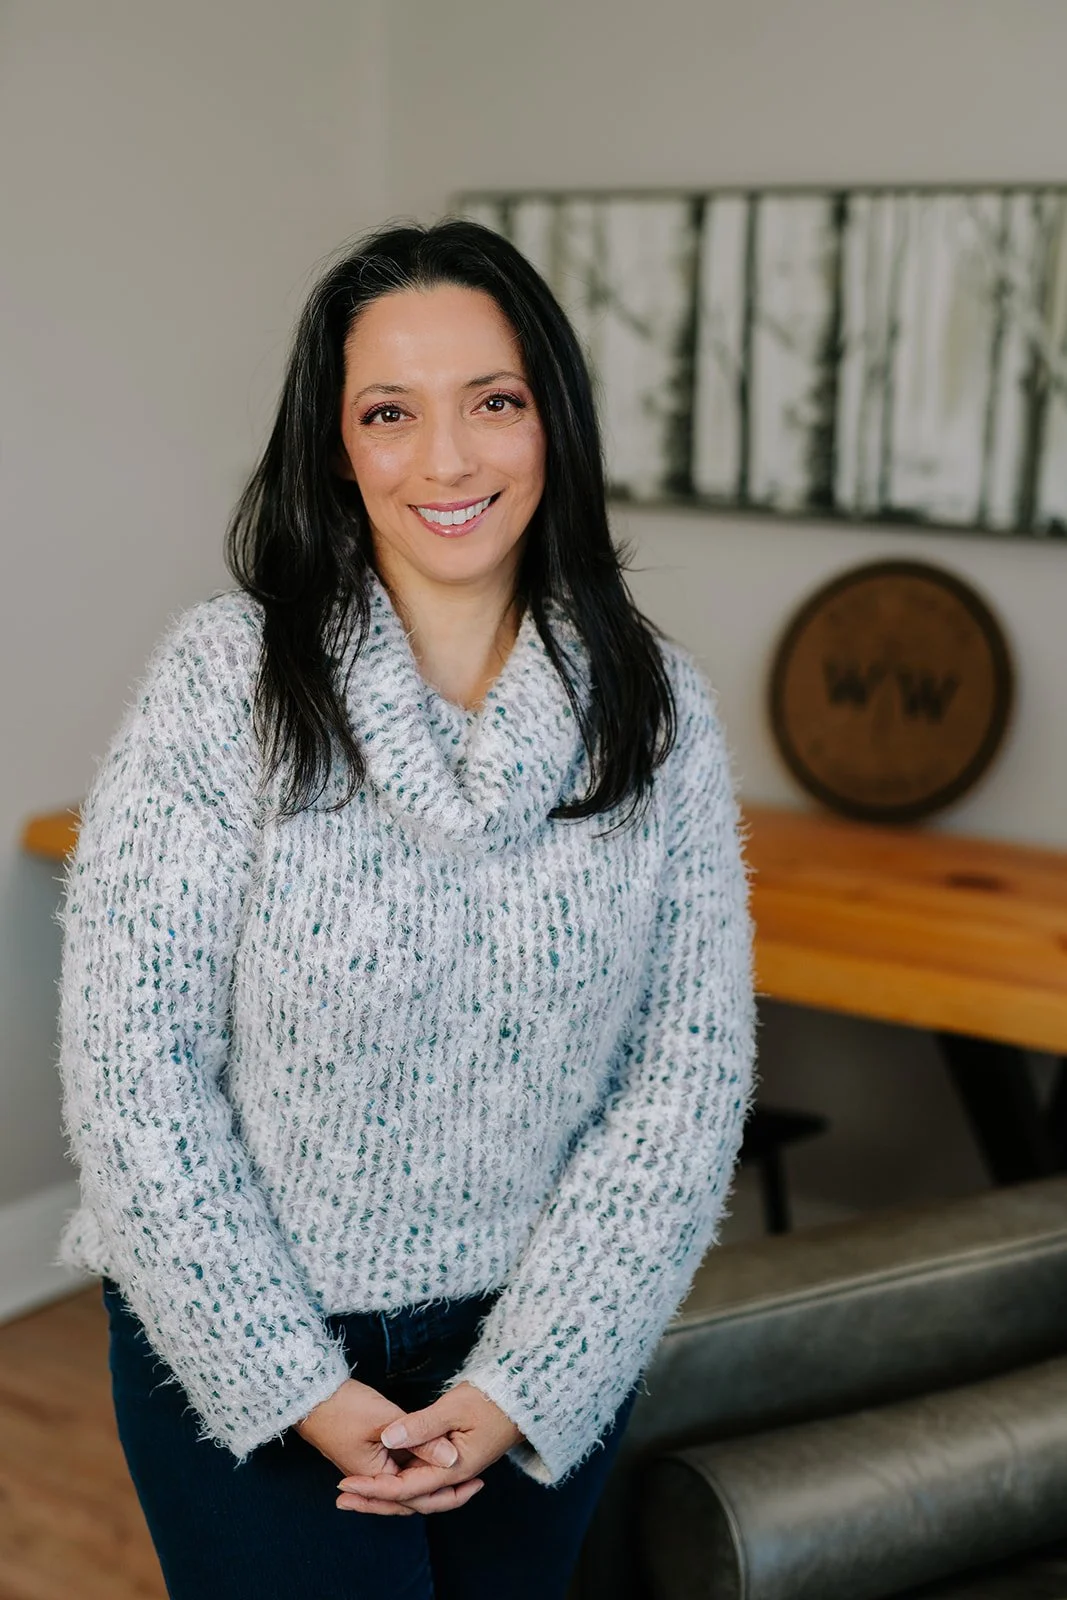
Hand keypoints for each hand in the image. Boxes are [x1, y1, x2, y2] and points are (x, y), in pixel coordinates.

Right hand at [294, 1378, 485, 1515]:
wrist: (311, 1394)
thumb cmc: (345, 1407)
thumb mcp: (388, 1421)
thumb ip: (422, 1441)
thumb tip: (454, 1459)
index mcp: (376, 1478)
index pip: (418, 1497)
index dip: (449, 1492)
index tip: (476, 1484)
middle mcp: (373, 1479)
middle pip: (414, 1494)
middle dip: (444, 1492)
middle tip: (476, 1485)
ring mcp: (370, 1467)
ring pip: (408, 1479)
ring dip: (432, 1479)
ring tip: (463, 1475)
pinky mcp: (371, 1453)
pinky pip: (401, 1466)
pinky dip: (419, 1464)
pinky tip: (436, 1457)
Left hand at [336, 1381, 524, 1513]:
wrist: (522, 1398)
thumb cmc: (491, 1400)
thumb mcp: (453, 1408)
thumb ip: (421, 1426)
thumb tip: (389, 1438)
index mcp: (453, 1470)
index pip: (405, 1487)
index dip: (373, 1487)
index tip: (344, 1482)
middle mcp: (453, 1476)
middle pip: (408, 1498)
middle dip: (374, 1499)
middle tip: (342, 1497)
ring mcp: (454, 1470)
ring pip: (415, 1491)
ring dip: (385, 1493)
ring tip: (356, 1491)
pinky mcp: (453, 1460)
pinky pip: (423, 1479)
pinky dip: (402, 1482)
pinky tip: (386, 1477)